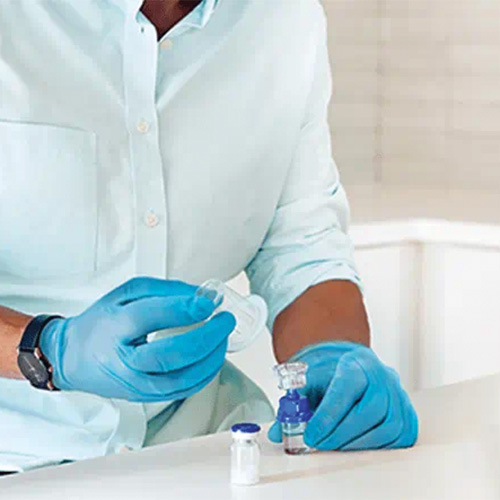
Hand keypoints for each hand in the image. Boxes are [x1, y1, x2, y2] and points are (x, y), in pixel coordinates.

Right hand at [39, 277, 234, 401]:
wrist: (75, 358)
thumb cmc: (102, 322)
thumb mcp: (126, 293)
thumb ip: (166, 290)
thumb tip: (203, 296)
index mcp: (116, 326)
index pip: (152, 317)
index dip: (185, 309)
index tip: (211, 301)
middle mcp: (124, 360)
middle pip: (172, 354)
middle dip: (208, 337)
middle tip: (226, 320)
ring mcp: (134, 384)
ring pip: (182, 379)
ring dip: (212, 358)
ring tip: (223, 338)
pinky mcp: (144, 397)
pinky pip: (182, 391)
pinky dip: (204, 374)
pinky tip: (213, 357)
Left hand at [269, 342, 417, 449]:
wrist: (351, 366)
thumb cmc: (332, 374)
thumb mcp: (309, 381)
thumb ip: (294, 405)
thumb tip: (278, 431)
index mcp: (356, 363)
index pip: (346, 387)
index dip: (329, 415)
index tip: (311, 434)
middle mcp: (382, 375)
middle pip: (371, 408)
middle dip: (342, 433)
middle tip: (320, 444)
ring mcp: (398, 394)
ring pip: (389, 425)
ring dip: (359, 443)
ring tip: (336, 446)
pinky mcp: (407, 412)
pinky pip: (401, 435)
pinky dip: (379, 446)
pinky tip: (357, 445)